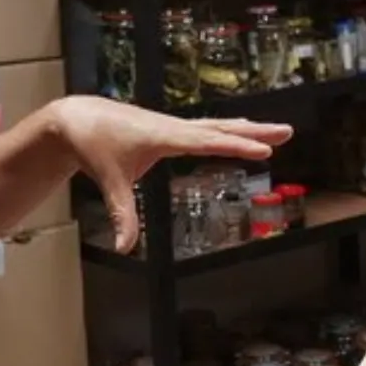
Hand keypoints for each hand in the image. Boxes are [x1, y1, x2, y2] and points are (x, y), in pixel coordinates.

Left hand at [46, 96, 293, 251]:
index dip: (236, 147)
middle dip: (255, 133)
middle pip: (222, 129)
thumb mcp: (109, 181)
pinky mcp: (171, 129)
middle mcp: (174, 127)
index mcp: (164, 136)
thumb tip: (125, 247)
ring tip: (277, 131)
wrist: (78, 118)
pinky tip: (241, 129)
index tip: (263, 150)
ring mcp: (174, 126)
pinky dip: (229, 129)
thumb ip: (121, 214)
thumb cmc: (94, 144)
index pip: (207, 142)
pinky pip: (208, 128)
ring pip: (218, 126)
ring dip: (248, 129)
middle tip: (286, 132)